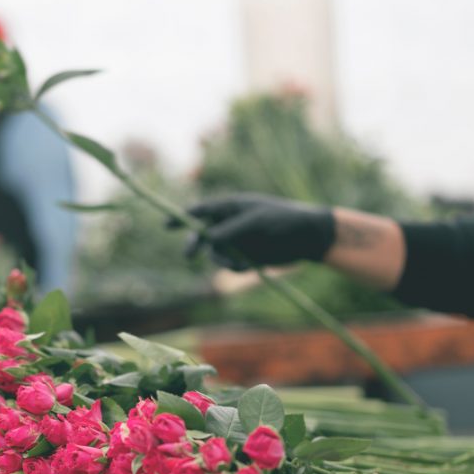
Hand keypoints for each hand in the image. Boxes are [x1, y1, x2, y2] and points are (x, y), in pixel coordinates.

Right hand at [169, 194, 335, 269]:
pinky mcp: (245, 257)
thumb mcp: (255, 222)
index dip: (182, 218)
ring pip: (215, 254)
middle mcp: (229, 224)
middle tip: (189, 255)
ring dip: (222, 260)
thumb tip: (207, 239)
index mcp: (230, 207)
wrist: (307, 238)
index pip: (200, 211)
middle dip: (195, 245)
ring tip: (240, 262)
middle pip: (202, 235)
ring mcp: (236, 241)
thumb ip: (230, 230)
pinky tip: (250, 265)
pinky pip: (230, 265)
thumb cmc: (283, 220)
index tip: (166, 226)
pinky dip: (236, 266)